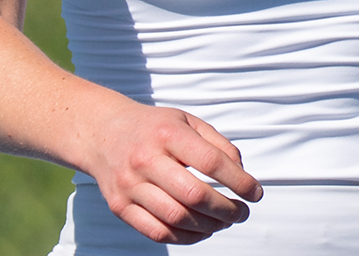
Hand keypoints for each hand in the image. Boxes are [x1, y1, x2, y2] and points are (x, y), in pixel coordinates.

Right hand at [86, 103, 263, 243]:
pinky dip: (185, 237)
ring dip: (209, 226)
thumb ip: (218, 145)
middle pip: (194, 195)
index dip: (239, 181)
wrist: (103, 133)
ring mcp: (129, 185)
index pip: (211, 162)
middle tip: (241, 213)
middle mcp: (145, 160)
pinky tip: (201, 231)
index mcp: (167, 134)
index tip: (255, 193)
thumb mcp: (188, 121)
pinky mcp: (120, 206)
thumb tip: (241, 174)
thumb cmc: (153, 128)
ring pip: (176, 218)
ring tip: (224, 222)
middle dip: (226, 210)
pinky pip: (157, 231)